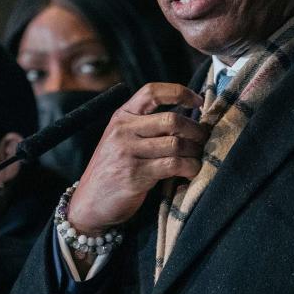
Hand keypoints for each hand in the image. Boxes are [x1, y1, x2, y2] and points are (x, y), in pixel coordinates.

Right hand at [68, 83, 205, 231]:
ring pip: (176, 143)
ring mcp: (128, 153)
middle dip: (196, 129)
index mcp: (121, 116)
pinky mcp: (135, 175)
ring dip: (195, 151)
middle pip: (172, 119)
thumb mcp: (121, 139)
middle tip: (204, 139)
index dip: (179, 92)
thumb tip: (188, 118)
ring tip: (198, 157)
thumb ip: (147, 126)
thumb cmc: (113, 168)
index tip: (198, 101)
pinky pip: (173, 165)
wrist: (89, 202)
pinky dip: (190, 167)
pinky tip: (192, 170)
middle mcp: (123, 130)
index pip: (152, 92)